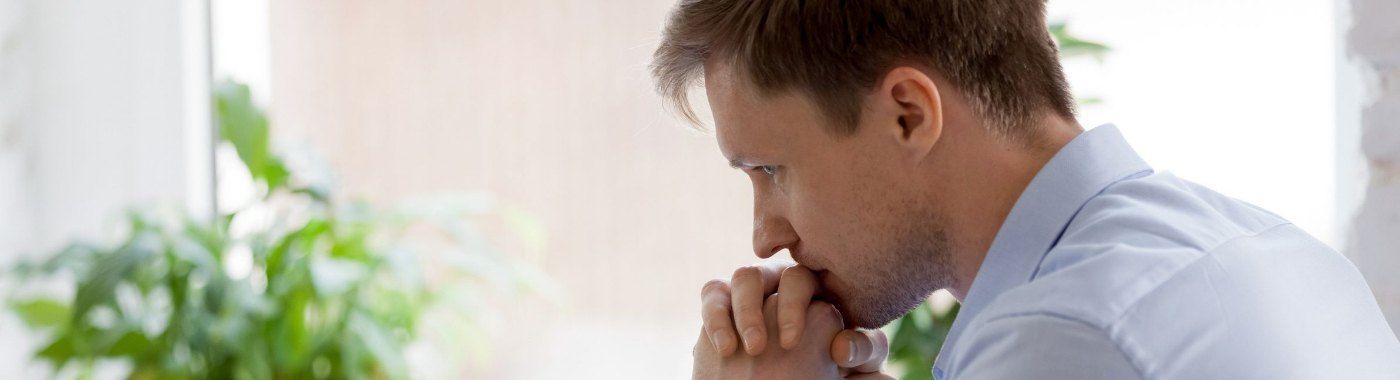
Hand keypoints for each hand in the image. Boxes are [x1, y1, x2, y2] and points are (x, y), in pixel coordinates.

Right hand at [694, 294, 894, 378]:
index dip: (841, 315)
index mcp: (827, 299)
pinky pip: (714, 293)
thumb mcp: (851, 374)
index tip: (833, 352)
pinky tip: (726, 348)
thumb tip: (845, 346)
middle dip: (791, 307)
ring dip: (749, 309)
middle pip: (792, 276)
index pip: (834, 288)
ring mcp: (754, 295)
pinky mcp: (721, 305)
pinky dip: (717, 316)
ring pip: (748, 277)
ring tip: (754, 348)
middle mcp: (790, 289)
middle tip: (789, 345)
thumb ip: (863, 357)